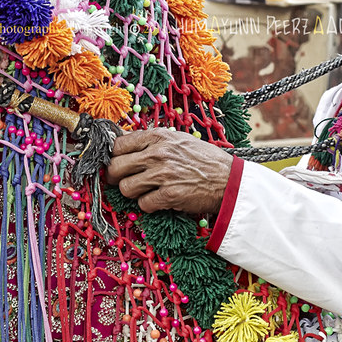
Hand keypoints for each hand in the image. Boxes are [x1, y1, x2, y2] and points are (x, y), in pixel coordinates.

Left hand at [105, 128, 232, 214]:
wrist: (228, 179)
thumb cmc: (203, 159)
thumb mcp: (178, 140)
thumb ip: (152, 141)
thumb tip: (123, 144)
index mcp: (158, 136)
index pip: (118, 144)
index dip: (113, 156)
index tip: (116, 163)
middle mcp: (157, 153)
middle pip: (115, 167)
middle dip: (116, 177)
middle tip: (125, 180)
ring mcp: (162, 175)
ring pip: (125, 188)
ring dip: (133, 193)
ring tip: (146, 191)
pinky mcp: (169, 195)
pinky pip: (142, 204)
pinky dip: (148, 205)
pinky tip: (160, 200)